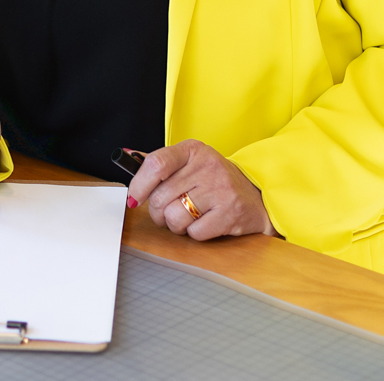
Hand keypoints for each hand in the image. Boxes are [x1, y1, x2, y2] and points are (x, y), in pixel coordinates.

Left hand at [126, 140, 275, 240]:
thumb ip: (161, 163)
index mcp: (193, 150)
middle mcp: (207, 166)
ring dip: (175, 225)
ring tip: (187, 218)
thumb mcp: (190, 162)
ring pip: (175, 217)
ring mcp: (220, 189)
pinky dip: (194, 233)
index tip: (133, 199)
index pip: (156, 163)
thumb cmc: (215, 180)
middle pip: (161, 197)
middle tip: (166, 213)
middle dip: (158, 212)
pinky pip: (194, 232)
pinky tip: (204, 223)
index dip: (139, 185)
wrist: (257, 196)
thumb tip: (126, 156)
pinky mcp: (230, 213)